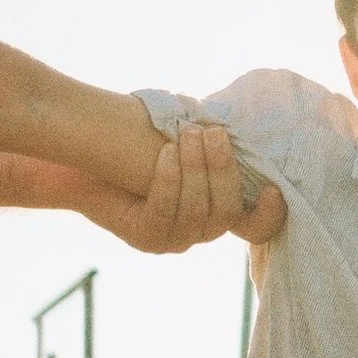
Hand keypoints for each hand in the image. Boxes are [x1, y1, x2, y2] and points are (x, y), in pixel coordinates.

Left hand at [87, 121, 288, 254]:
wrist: (85, 162)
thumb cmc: (138, 146)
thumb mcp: (182, 140)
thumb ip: (210, 139)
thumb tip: (231, 116)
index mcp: (216, 210)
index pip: (256, 227)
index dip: (270, 215)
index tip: (272, 189)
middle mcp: (199, 231)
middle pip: (226, 211)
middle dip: (223, 169)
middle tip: (211, 132)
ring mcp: (173, 240)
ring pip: (197, 212)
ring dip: (196, 170)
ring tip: (187, 134)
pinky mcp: (146, 238)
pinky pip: (164, 212)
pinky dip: (169, 180)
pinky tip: (166, 152)